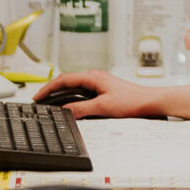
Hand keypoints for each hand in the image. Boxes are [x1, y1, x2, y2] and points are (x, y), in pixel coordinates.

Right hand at [33, 71, 155, 119]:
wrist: (151, 102)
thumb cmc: (132, 101)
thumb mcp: (103, 107)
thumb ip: (82, 109)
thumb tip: (66, 111)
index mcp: (93, 77)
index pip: (63, 79)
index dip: (48, 88)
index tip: (38, 96)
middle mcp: (95, 77)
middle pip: (67, 81)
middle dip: (52, 90)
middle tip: (40, 100)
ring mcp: (100, 83)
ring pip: (75, 86)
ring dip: (62, 93)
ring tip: (51, 103)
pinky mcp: (104, 90)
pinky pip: (83, 91)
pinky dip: (72, 97)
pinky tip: (70, 105)